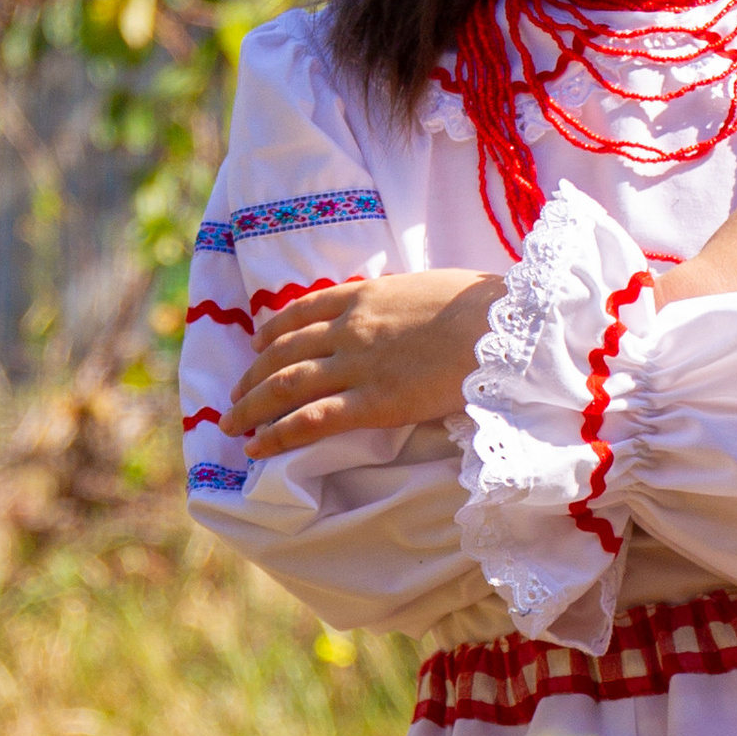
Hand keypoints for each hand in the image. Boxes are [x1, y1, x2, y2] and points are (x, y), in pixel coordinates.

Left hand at [227, 268, 502, 457]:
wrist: (505, 327)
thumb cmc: (484, 306)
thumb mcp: (432, 288)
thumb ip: (405, 303)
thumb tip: (405, 313)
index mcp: (366, 295)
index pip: (303, 310)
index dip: (273, 330)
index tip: (257, 343)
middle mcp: (350, 328)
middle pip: (283, 351)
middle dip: (252, 374)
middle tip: (234, 394)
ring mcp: (357, 366)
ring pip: (284, 385)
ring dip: (250, 405)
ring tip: (232, 423)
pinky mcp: (373, 404)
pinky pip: (310, 420)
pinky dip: (277, 434)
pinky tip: (256, 447)